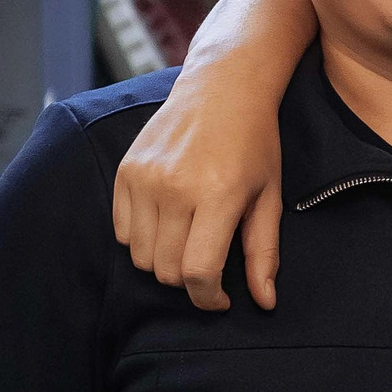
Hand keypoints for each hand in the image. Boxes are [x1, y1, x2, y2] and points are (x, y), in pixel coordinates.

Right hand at [113, 62, 284, 311]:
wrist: (221, 88)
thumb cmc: (254, 143)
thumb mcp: (270, 197)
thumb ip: (263, 253)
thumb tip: (265, 302)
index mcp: (217, 195)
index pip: (198, 272)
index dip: (208, 298)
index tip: (220, 298)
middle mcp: (174, 188)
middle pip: (166, 270)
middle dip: (188, 281)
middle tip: (207, 264)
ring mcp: (144, 178)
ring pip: (140, 257)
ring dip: (163, 262)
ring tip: (187, 242)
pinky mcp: (125, 171)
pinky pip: (122, 231)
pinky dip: (141, 239)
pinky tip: (166, 223)